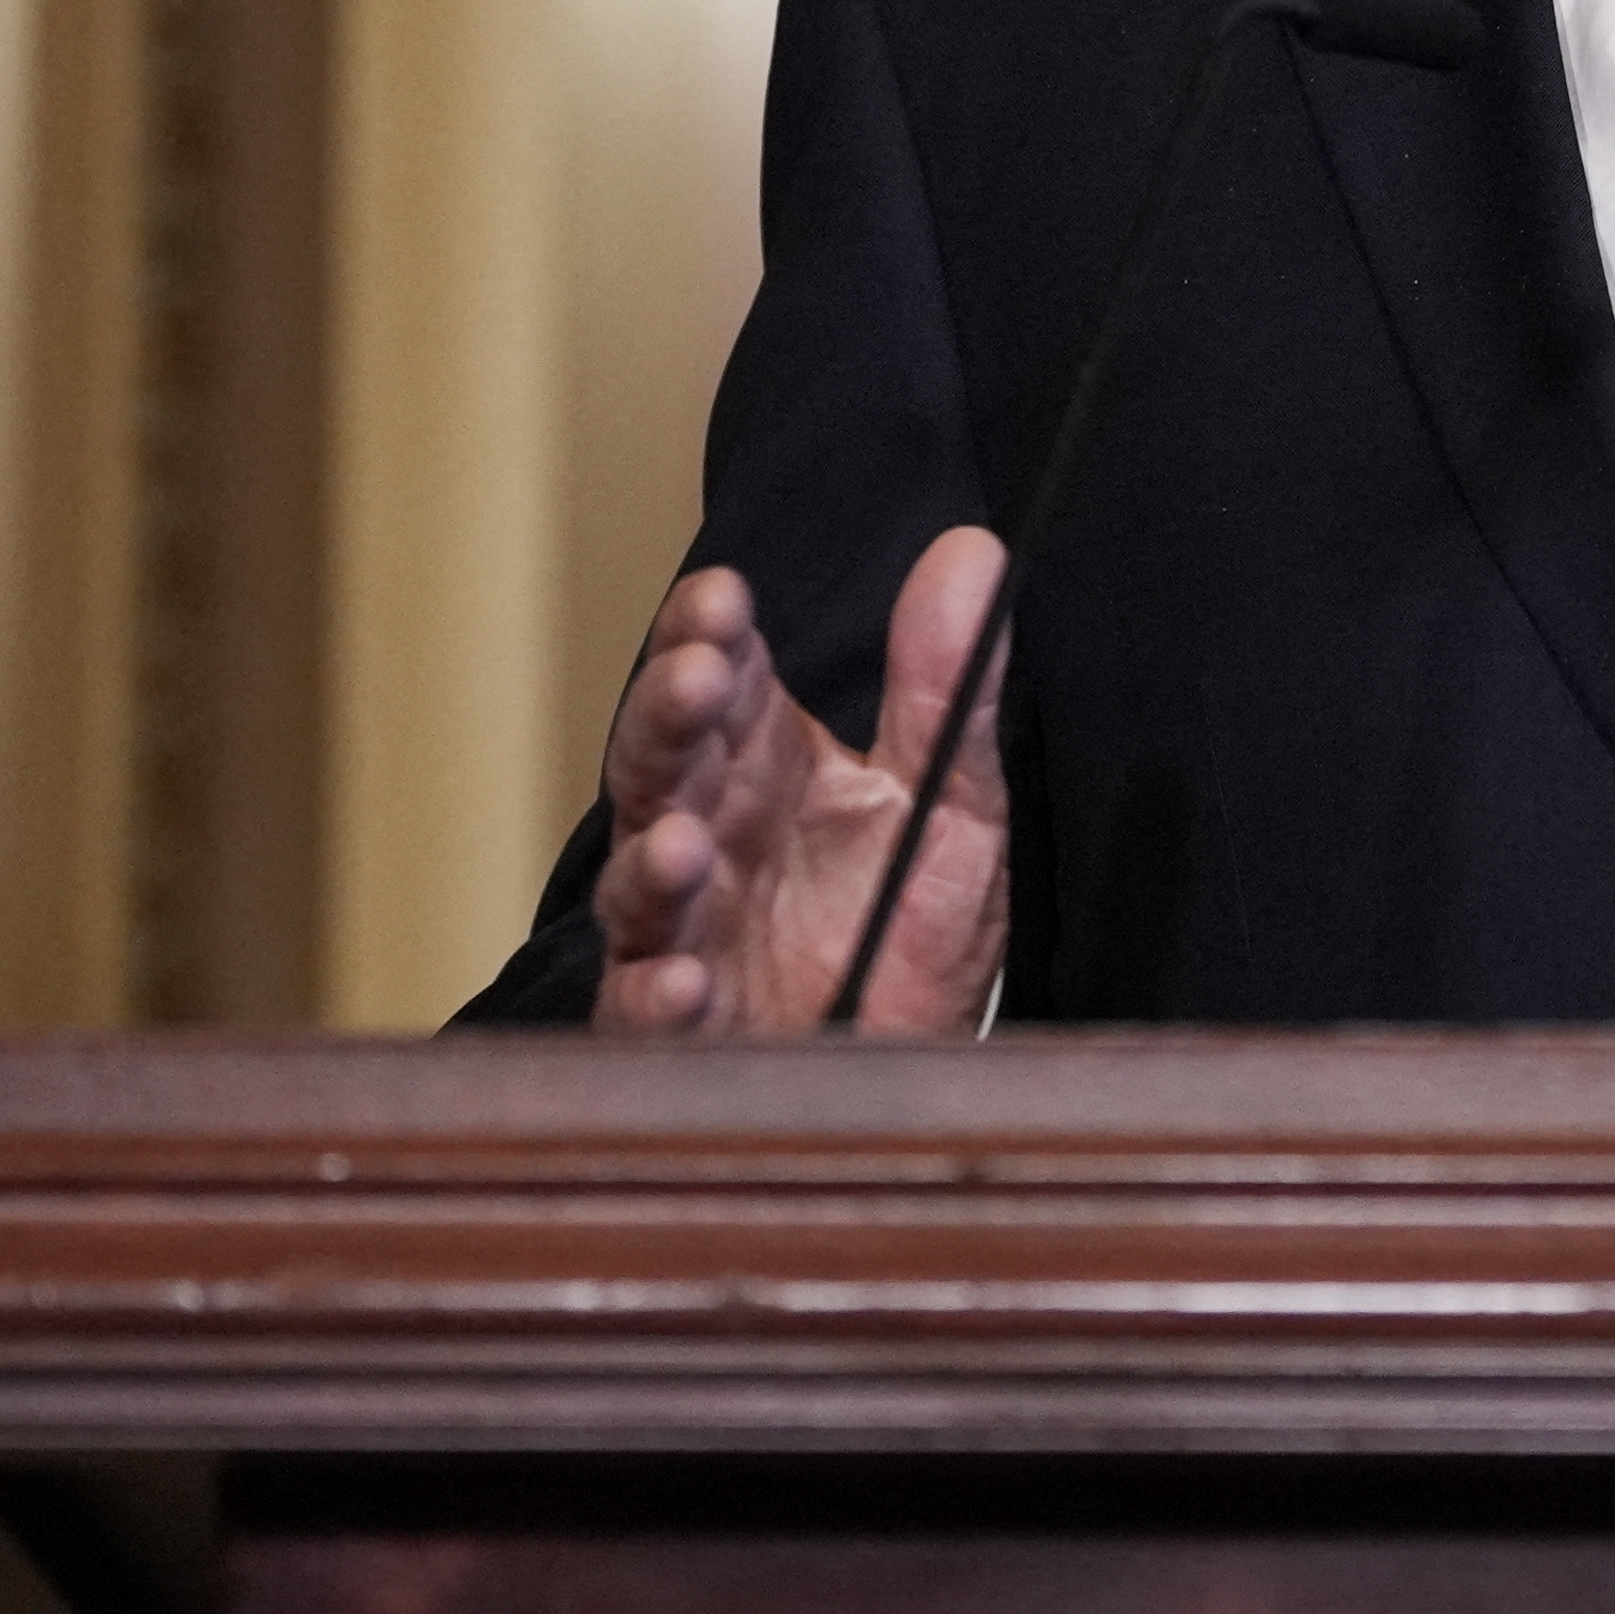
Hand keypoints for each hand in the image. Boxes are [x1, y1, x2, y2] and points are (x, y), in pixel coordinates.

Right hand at [590, 524, 1012, 1035]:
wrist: (917, 1062)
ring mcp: (685, 932)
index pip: (722, 679)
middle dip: (668, 717)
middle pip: (662, 762)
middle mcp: (712, 838)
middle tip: (695, 678)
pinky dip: (658, 997)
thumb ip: (948, 688)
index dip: (709, 634)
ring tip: (687, 842)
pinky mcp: (682, 1032)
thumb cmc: (909, 922)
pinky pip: (647, 1011)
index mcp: (768, 768)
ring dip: (656, 860)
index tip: (722, 596)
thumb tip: (973, 551)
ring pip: (641, 883)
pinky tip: (685, 983)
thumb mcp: (950, 799)